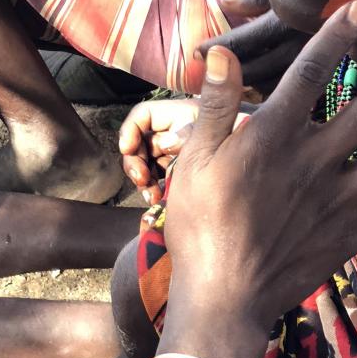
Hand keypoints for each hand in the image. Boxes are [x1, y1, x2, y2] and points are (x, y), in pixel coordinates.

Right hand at [119, 98, 239, 203]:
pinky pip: (160, 172)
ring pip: (150, 156)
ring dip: (142, 174)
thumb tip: (176, 124)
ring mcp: (188, 154)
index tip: (126, 151)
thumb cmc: (220, 199)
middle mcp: (189, 132)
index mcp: (192, 119)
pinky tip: (156, 199)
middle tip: (141, 180)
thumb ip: (192, 128)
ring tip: (150, 195)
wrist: (231, 243)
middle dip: (137, 158)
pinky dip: (153, 183)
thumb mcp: (205, 158)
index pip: (146, 114)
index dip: (132, 130)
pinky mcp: (188, 175)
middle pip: (145, 137)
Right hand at [163, 1, 356, 357]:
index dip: (336, 36)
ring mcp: (339, 200)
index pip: (309, 74)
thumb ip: (213, 105)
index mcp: (273, 138)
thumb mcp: (194, 161)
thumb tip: (218, 52)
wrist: (221, 300)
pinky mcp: (352, 236)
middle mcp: (315, 162)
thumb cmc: (200, 227)